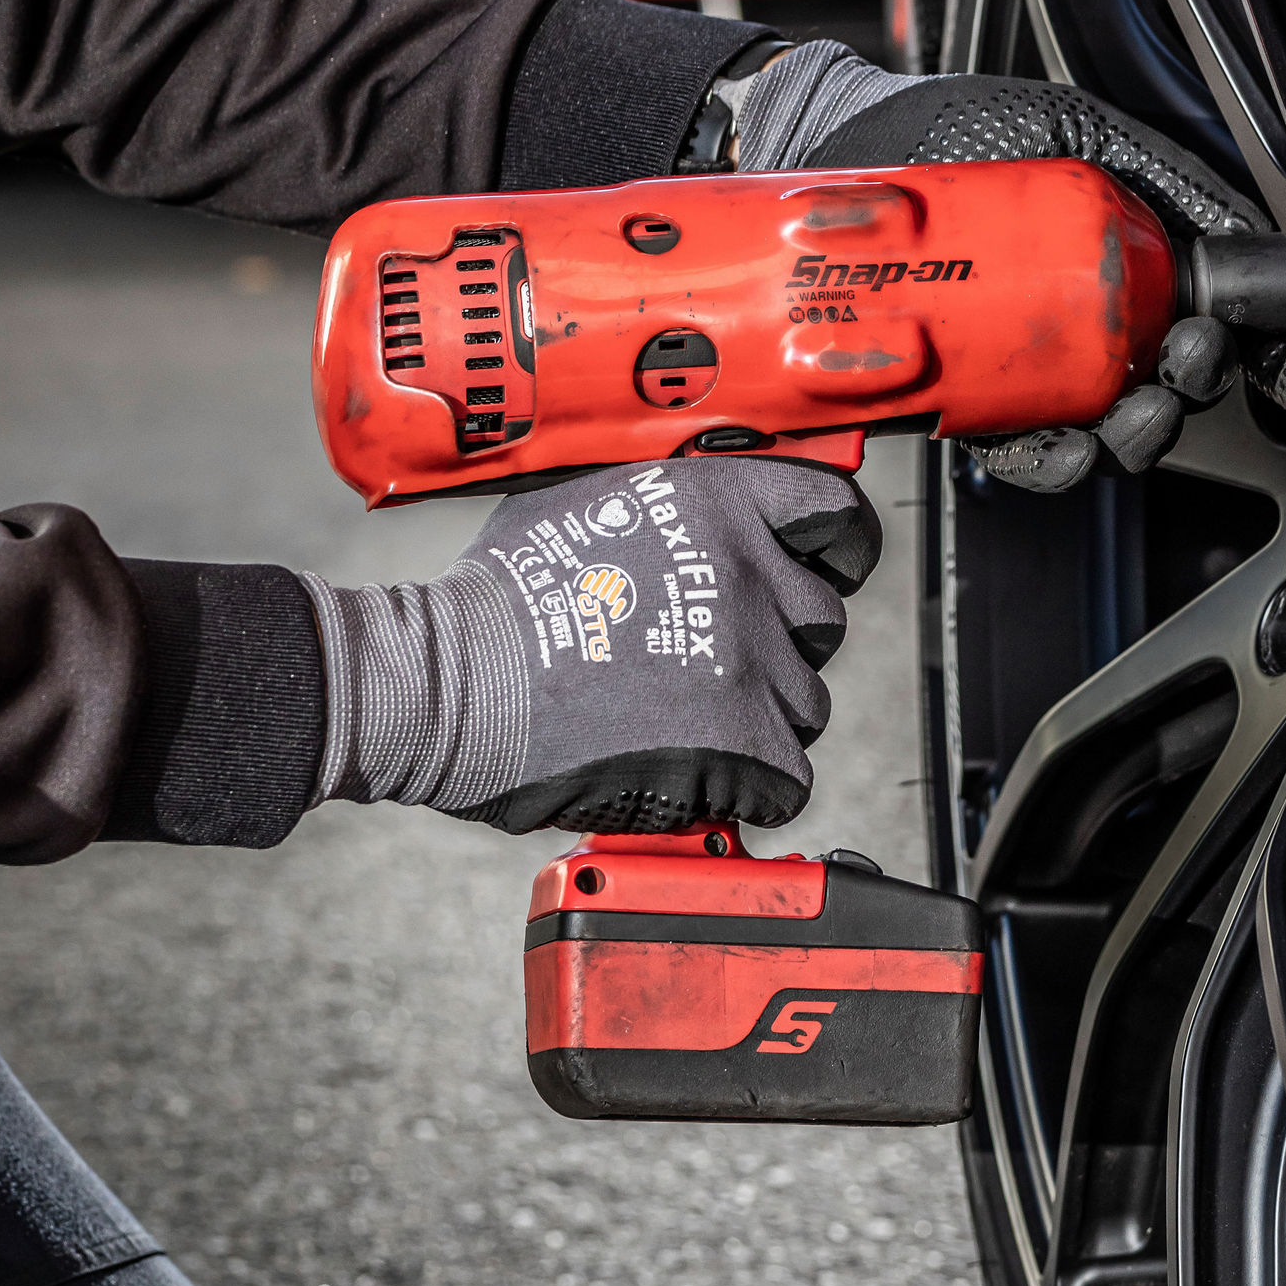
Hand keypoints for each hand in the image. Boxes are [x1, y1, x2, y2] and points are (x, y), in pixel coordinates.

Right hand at [301, 457, 879, 833]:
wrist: (450, 685)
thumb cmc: (498, 598)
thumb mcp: (585, 498)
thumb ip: (670, 502)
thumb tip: (706, 509)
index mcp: (720, 501)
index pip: (834, 511)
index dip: (834, 546)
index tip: (822, 567)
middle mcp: (749, 573)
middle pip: (821, 619)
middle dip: (777, 644)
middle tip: (705, 661)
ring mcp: (753, 662)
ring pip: (806, 703)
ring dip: (757, 717)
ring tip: (676, 719)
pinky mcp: (746, 746)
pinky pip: (788, 777)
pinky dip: (746, 786)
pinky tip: (686, 770)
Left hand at [731, 44, 1285, 491]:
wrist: (838, 149)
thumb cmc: (950, 128)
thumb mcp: (1073, 128)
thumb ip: (1158, 170)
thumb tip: (1239, 223)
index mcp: (1132, 260)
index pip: (1219, 319)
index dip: (1273, 356)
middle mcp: (1091, 322)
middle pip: (1174, 387)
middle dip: (1197, 389)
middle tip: (1188, 359)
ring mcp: (1033, 365)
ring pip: (1108, 432)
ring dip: (1137, 437)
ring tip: (1134, 412)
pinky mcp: (970, 396)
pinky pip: (1025, 451)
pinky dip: (1055, 461)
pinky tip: (1071, 445)